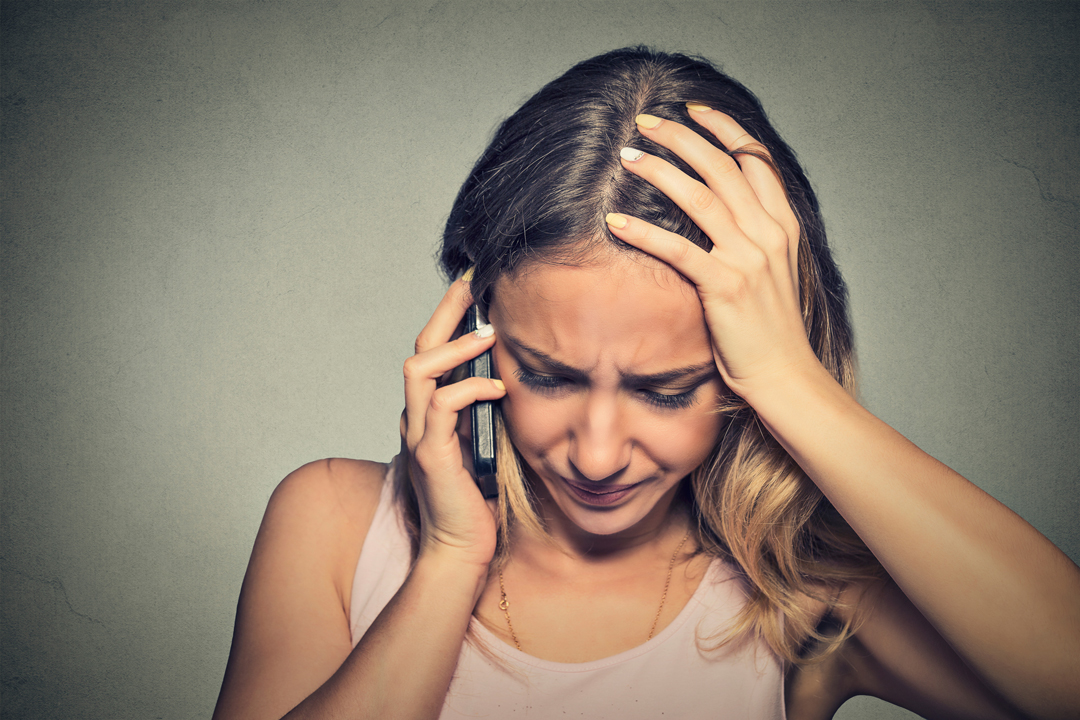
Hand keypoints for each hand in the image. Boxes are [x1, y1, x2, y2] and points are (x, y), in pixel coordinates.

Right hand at [400, 276, 505, 567]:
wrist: (459, 549)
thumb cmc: (475, 500)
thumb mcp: (483, 442)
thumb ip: (486, 411)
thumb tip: (511, 375)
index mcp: (428, 414)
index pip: (430, 354)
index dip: (448, 320)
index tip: (474, 291)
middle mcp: (416, 419)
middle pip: (418, 349)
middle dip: (445, 314)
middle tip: (473, 287)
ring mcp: (419, 436)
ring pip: (419, 370)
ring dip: (454, 347)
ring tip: (487, 333)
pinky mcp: (432, 456)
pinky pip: (443, 407)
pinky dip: (470, 389)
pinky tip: (498, 388)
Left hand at [606, 108, 823, 401]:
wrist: (786, 375)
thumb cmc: (771, 329)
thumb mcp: (773, 272)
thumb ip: (754, 237)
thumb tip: (723, 212)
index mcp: (783, 225)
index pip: (756, 159)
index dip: (724, 129)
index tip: (694, 110)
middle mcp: (769, 233)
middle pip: (723, 166)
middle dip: (682, 136)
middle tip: (647, 121)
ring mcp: (749, 258)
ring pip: (700, 196)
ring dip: (660, 170)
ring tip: (629, 156)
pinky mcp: (725, 286)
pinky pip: (679, 249)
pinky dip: (644, 232)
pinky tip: (615, 222)